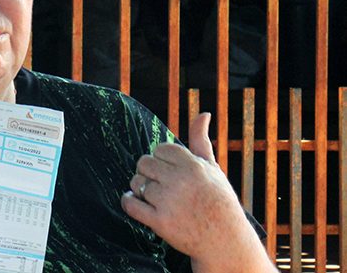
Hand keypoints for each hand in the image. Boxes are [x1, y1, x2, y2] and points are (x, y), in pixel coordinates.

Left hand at [121, 113, 275, 271]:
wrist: (225, 240)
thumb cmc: (218, 201)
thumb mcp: (212, 168)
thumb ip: (201, 141)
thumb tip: (203, 114)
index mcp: (192, 165)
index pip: (159, 149)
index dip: (161, 160)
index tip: (168, 171)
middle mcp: (180, 180)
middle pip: (144, 163)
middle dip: (148, 173)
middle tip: (159, 184)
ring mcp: (169, 201)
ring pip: (136, 183)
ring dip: (139, 189)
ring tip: (152, 196)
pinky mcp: (160, 222)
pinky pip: (130, 204)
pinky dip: (128, 201)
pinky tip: (136, 202)